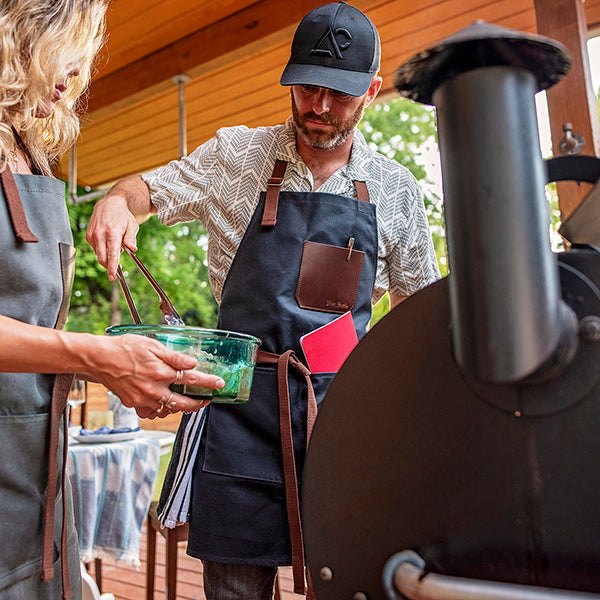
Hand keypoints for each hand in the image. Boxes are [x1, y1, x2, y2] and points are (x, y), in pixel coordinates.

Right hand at [86, 194, 137, 280]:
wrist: (109, 204)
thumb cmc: (122, 216)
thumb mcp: (132, 225)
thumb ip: (131, 238)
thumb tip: (133, 249)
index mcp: (112, 232)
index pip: (111, 254)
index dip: (112, 267)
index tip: (113, 277)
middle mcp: (99, 234)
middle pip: (102, 258)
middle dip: (108, 267)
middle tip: (116, 270)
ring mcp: (92, 235)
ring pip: (98, 255)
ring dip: (106, 257)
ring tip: (116, 248)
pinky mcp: (88, 236)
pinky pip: (95, 249)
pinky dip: (102, 251)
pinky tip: (109, 244)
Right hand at [89, 334, 221, 413]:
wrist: (98, 359)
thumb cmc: (123, 348)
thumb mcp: (152, 345)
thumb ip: (174, 357)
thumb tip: (192, 363)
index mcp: (160, 373)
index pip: (191, 379)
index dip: (208, 382)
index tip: (219, 384)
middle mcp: (153, 389)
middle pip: (183, 404)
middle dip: (198, 404)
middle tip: (207, 400)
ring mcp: (143, 399)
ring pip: (168, 409)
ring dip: (180, 407)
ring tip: (188, 401)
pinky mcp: (133, 404)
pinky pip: (152, 411)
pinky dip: (161, 408)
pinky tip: (165, 401)